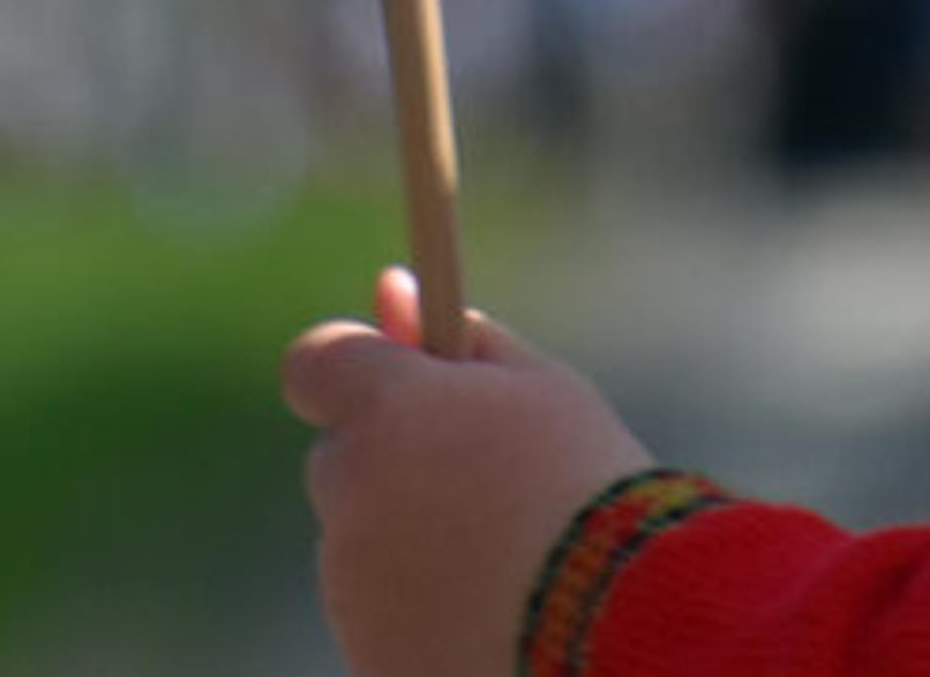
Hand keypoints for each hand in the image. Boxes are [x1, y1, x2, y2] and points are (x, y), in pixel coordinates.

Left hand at [285, 267, 649, 676]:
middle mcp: (348, 492)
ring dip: (412, 542)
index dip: (352, 371)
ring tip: (509, 564)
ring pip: (362, 545)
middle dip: (392, 466)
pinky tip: (494, 615)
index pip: (314, 365)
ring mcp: (347, 584)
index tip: (397, 386)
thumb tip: (392, 289)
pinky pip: (380, 614)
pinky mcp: (364, 653)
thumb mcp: (544, 390)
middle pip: (341, 461)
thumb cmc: (587, 491)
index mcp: (385, 411)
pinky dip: (421, 610)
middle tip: (481, 487)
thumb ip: (459, 338)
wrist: (616, 627)